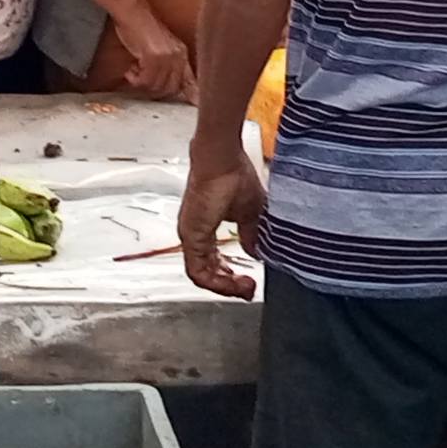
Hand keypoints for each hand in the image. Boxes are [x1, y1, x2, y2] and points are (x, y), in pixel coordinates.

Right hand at [113, 9, 194, 101]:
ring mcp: (167, 57)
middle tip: (141, 78)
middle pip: (170, 89)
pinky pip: (144, 80)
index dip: (193, 95)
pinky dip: (134, 79)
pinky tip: (130, 69)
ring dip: (142, 83)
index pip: (191, 80)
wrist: (133, 13)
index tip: (196, 105)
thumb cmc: (142, 29)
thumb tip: (171, 87)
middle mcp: (178, 56)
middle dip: (154, 88)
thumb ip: (169, 66)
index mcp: (182, 54)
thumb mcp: (162, 47)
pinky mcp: (153, 57)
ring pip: (156, 86)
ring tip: (134, 70)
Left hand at [176, 150, 268, 299]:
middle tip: (248, 289)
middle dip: (231, 285)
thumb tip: (256, 253)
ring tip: (245, 288)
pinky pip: (198, 271)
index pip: (214, 262)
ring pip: (202, 275)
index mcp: (205, 227)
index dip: (232, 276)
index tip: (249, 281)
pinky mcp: (190, 235)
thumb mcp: (249, 212)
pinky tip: (234, 282)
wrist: (222, 158)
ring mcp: (190, 235)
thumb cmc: (233, 174)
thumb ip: (251, 235)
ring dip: (225, 285)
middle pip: (208, 272)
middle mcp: (194, 234)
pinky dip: (217, 281)